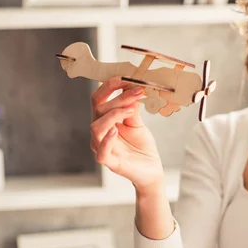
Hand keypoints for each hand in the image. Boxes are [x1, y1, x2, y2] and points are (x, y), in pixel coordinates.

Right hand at [90, 77, 163, 191]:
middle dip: (118, 98)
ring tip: (130, 110)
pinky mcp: (110, 162)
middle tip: (137, 91)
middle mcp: (100, 132)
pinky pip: (101, 151)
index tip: (126, 78)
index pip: (99, 99)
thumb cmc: (141, 146)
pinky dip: (107, 140)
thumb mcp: (137, 123)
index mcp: (104, 120)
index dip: (110, 86)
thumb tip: (132, 89)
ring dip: (113, 114)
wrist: (151, 170)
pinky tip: (116, 130)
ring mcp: (102, 147)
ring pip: (96, 127)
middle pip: (99, 109)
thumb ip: (131, 109)